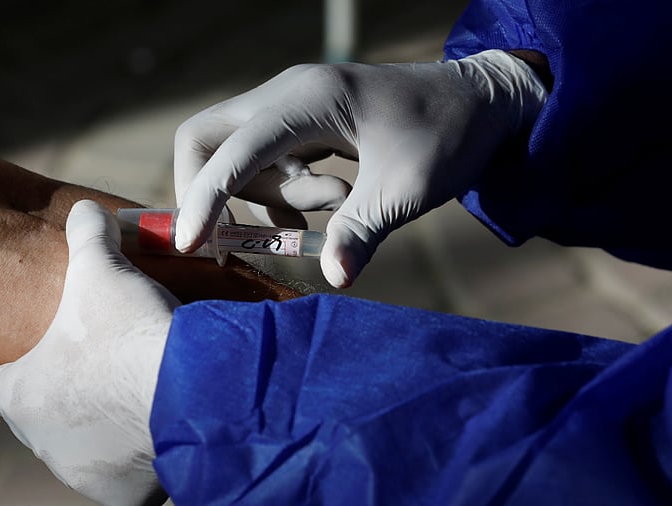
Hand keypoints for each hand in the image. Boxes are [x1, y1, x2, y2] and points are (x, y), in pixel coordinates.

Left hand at [0, 200, 180, 505]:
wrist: (189, 389)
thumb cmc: (129, 330)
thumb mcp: (101, 269)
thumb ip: (86, 234)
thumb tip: (85, 210)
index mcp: (20, 393)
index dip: (4, 372)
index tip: (33, 357)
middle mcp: (42, 443)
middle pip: (38, 420)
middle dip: (63, 398)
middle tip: (100, 368)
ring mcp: (82, 474)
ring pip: (81, 452)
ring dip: (99, 430)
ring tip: (134, 396)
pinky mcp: (125, 498)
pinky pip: (124, 477)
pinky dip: (136, 457)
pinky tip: (159, 425)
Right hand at [173, 49, 546, 287]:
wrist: (482, 102)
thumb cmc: (449, 136)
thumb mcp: (409, 189)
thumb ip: (363, 232)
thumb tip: (334, 279)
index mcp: (310, 100)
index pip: (233, 149)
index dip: (204, 197)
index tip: (190, 245)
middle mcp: (287, 93)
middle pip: (205, 138)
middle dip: (210, 190)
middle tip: (240, 235)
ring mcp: (289, 104)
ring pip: (236, 157)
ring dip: (271, 197)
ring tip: (339, 205)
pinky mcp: (298, 121)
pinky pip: (261, 159)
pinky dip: (280, 191)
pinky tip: (329, 205)